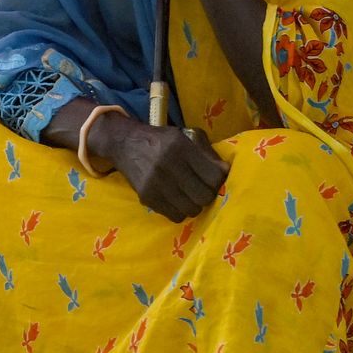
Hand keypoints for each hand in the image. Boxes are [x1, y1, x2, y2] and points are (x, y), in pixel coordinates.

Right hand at [91, 114, 227, 221]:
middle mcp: (168, 165)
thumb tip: (226, 172)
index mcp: (181, 147)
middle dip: (208, 195)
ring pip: (191, 209)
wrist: (126, 144)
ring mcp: (156, 183)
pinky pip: (175, 216)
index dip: (219, 180)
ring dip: (195, 204)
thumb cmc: (162, 140)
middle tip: (203, 189)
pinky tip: (178, 200)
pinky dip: (181, 211)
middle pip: (204, 196)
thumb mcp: (185, 136)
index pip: (213, 176)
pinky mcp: (147, 197)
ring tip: (190, 195)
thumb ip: (207, 152)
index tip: (216, 179)